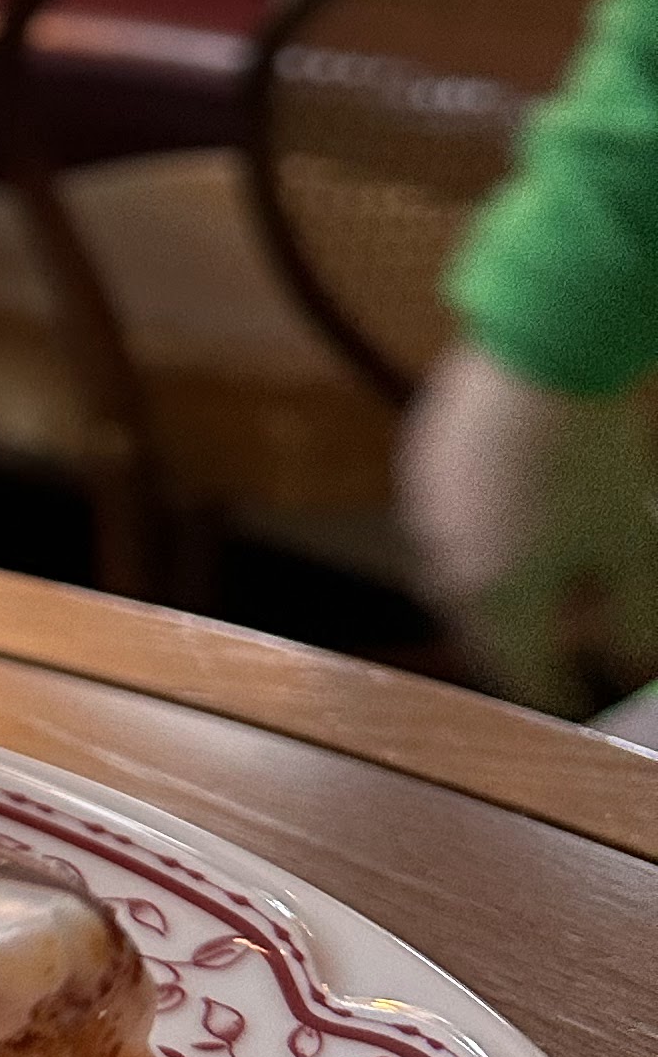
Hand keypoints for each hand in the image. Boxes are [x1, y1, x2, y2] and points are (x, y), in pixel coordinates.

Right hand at [398, 342, 657, 715]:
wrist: (542, 355)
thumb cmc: (591, 460)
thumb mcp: (631, 551)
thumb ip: (632, 623)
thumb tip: (635, 668)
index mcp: (495, 600)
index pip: (528, 677)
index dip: (565, 693)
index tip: (591, 701)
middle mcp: (444, 565)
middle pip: (491, 624)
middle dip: (537, 627)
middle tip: (589, 608)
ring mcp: (425, 512)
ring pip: (470, 567)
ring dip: (510, 572)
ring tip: (564, 543)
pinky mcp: (421, 465)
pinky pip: (455, 519)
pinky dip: (490, 525)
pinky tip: (533, 494)